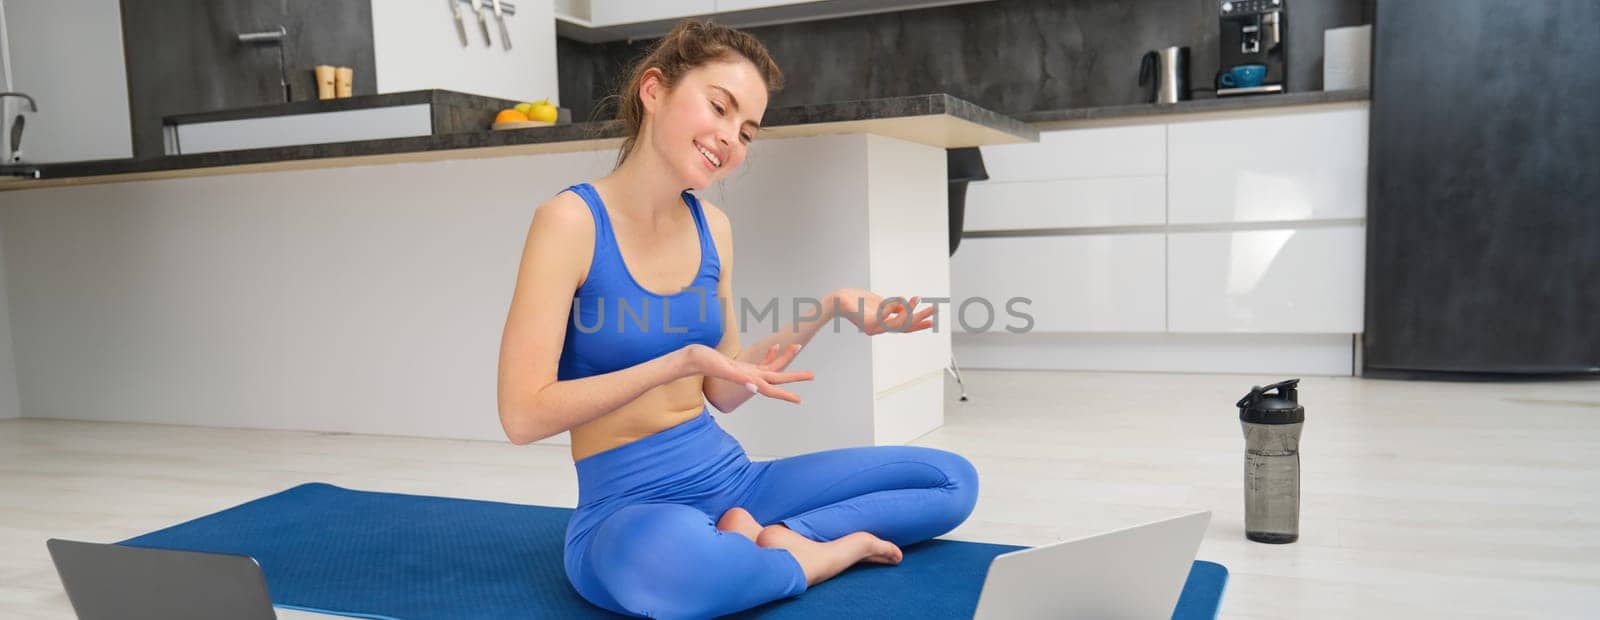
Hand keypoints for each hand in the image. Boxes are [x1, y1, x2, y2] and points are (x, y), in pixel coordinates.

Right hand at [683, 344, 813, 403]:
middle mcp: (749, 377)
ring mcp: (746, 371)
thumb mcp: (722, 368)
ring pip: (771, 368)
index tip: (798, 400)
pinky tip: (775, 346)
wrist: (690, 358)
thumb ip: (739, 378)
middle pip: (777, 377)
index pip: (770, 389)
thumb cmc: (703, 362)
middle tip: (812, 375)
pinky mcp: (742, 366)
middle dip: (795, 376)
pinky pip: (760, 362)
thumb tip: (755, 388)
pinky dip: (770, 355)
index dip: (785, 394)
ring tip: (797, 347)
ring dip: (785, 359)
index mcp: (746, 379)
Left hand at [832, 289, 935, 335]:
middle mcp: (879, 329)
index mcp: (883, 324)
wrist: (837, 300)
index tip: (932, 320)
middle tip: (933, 311)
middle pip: (904, 326)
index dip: (918, 324)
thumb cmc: (856, 300)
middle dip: (920, 318)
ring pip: (898, 323)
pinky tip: (898, 301)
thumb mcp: (878, 302)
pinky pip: (885, 317)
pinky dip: (893, 308)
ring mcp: (874, 327)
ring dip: (910, 312)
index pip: (904, 326)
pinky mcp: (868, 323)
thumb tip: (904, 306)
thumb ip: (891, 306)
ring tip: (918, 300)